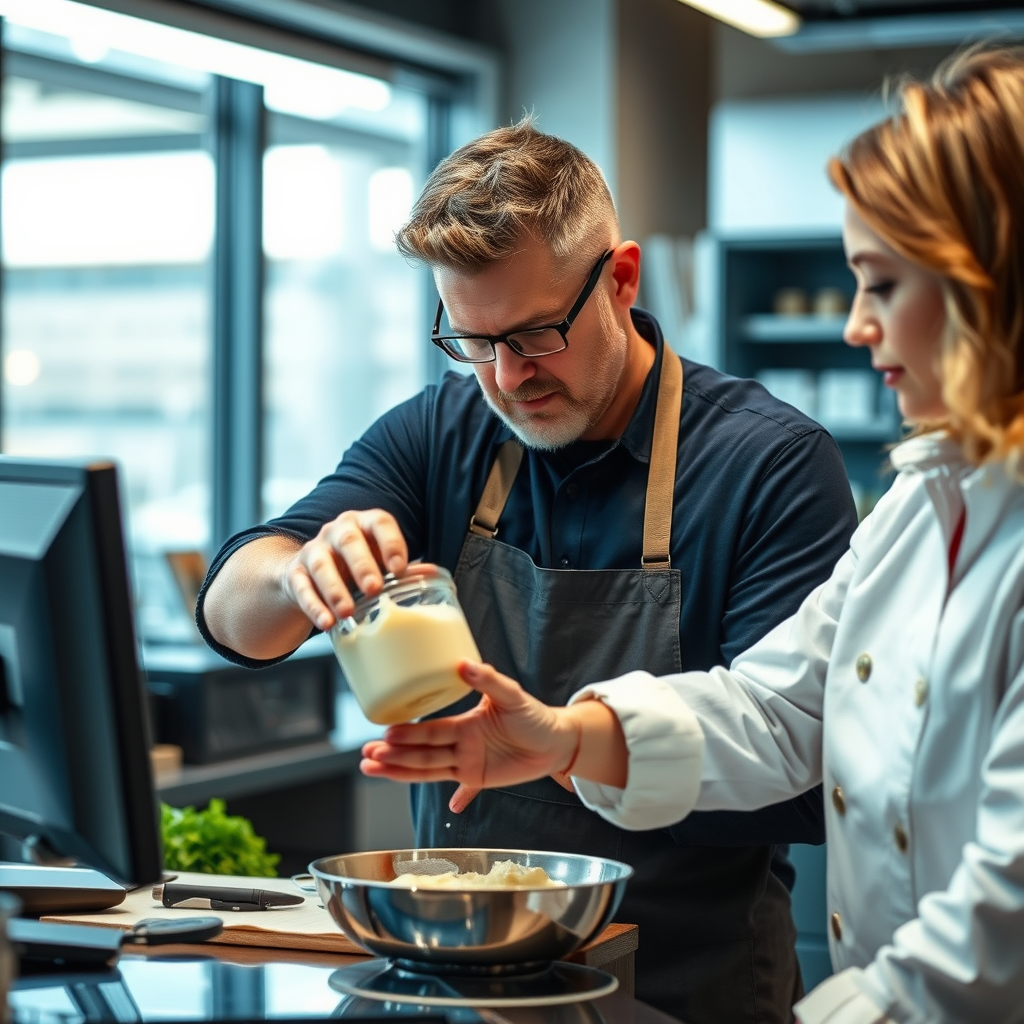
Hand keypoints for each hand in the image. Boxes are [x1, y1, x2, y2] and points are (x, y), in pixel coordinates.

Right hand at [281, 509, 408, 630]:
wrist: (309, 573)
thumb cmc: (356, 566)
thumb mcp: (379, 562)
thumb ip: (401, 568)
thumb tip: (434, 575)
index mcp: (365, 524)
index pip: (379, 523)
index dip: (391, 543)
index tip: (400, 568)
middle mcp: (338, 532)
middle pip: (349, 541)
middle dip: (362, 565)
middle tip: (374, 589)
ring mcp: (315, 551)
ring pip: (322, 564)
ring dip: (335, 589)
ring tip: (347, 612)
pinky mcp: (295, 574)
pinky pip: (301, 588)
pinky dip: (314, 606)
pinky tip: (326, 622)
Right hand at [360, 661, 579, 811]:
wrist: (557, 739)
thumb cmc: (535, 714)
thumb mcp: (512, 694)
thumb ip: (488, 680)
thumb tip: (463, 664)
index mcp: (464, 723)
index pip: (429, 730)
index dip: (407, 734)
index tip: (383, 734)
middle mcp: (461, 743)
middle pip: (421, 752)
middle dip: (393, 755)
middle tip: (367, 756)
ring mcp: (469, 763)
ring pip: (429, 770)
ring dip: (401, 770)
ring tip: (372, 769)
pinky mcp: (482, 779)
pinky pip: (462, 789)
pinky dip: (457, 799)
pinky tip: (449, 806)